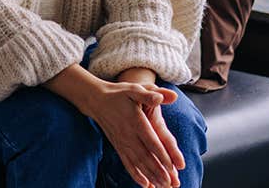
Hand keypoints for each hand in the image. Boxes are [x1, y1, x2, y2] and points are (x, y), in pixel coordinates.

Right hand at [44, 65, 181, 187]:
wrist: (96, 99)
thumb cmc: (119, 93)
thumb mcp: (134, 89)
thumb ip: (150, 94)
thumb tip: (168, 97)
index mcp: (135, 121)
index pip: (151, 141)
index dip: (161, 154)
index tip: (172, 167)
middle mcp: (128, 135)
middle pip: (145, 156)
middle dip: (158, 171)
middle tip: (171, 183)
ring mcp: (122, 142)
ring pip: (137, 163)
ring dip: (150, 176)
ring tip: (162, 187)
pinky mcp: (118, 146)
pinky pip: (127, 163)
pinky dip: (136, 175)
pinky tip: (144, 184)